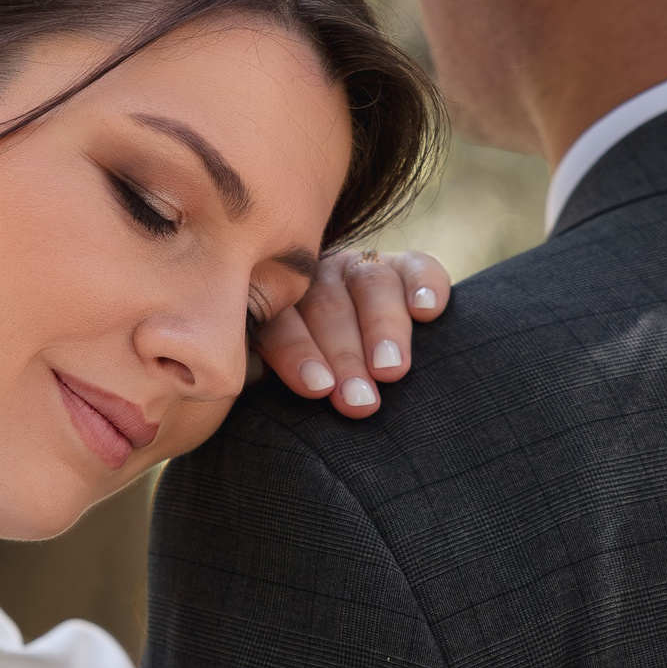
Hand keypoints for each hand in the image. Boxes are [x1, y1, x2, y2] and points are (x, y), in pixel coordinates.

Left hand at [251, 249, 451, 417]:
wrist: (353, 361)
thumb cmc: (306, 393)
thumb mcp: (275, 386)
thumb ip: (260, 386)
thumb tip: (239, 399)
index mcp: (273, 305)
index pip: (280, 322)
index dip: (297, 352)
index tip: (317, 389)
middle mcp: (314, 279)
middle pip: (327, 305)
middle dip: (344, 355)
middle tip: (360, 400)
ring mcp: (357, 268)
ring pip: (370, 285)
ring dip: (382, 328)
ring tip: (392, 370)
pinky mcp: (403, 267)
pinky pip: (416, 267)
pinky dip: (424, 285)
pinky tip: (427, 310)